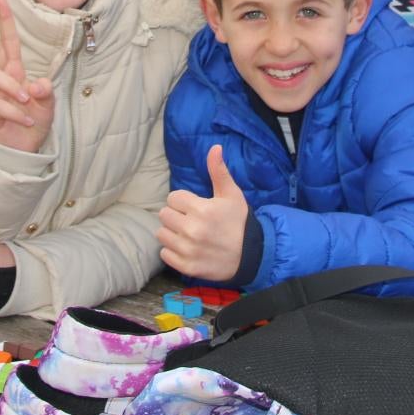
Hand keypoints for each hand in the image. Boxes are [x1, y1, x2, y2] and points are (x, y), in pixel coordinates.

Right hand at [0, 0, 54, 153]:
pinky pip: (1, 105)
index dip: (5, 21)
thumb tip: (36, 85)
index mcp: (15, 71)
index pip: (9, 41)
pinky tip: (28, 120)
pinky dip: (19, 114)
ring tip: (26, 100)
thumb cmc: (33, 120)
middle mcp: (2, 78)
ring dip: (11, 85)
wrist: (24, 148)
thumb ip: (45, 92)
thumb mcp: (48, 104)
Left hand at [157, 145, 248, 281]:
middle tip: (191, 220)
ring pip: (161, 234)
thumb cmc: (239, 221)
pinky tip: (187, 248)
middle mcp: (192, 230)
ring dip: (172, 233)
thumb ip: (219, 171)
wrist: (251, 255)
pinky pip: (164, 254)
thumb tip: (215, 147)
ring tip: (187, 234)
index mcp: (201, 209)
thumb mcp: (232, 194)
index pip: (172, 198)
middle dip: (176, 215)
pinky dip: (173, 251)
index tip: (194, 207)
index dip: (182, 201)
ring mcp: (188, 250)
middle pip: (164, 215)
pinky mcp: (186, 267)